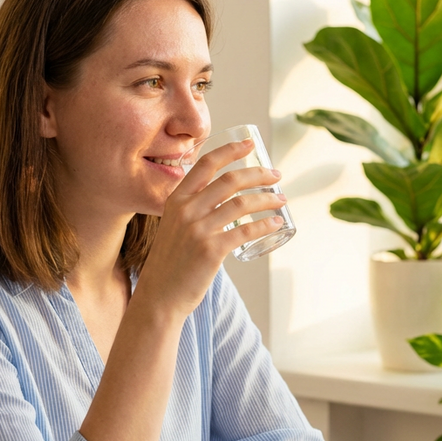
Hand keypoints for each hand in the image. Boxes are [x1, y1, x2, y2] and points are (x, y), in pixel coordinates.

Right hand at [136, 138, 286, 316]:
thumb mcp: (173, 226)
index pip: (206, 164)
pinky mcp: (211, 251)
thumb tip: (224, 203)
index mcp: (176, 199)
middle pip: (230, 180)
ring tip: (281, 199)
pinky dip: (265, 224)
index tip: (250, 144)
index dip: (230, 150)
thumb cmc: (171, 262)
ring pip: (242, 203)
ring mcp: (198, 230)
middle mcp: (186, 210)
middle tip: (276, 174)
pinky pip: (246, 231)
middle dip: (258, 173)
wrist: (159, 296)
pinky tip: (276, 223)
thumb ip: (193, 211)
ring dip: (267, 198)